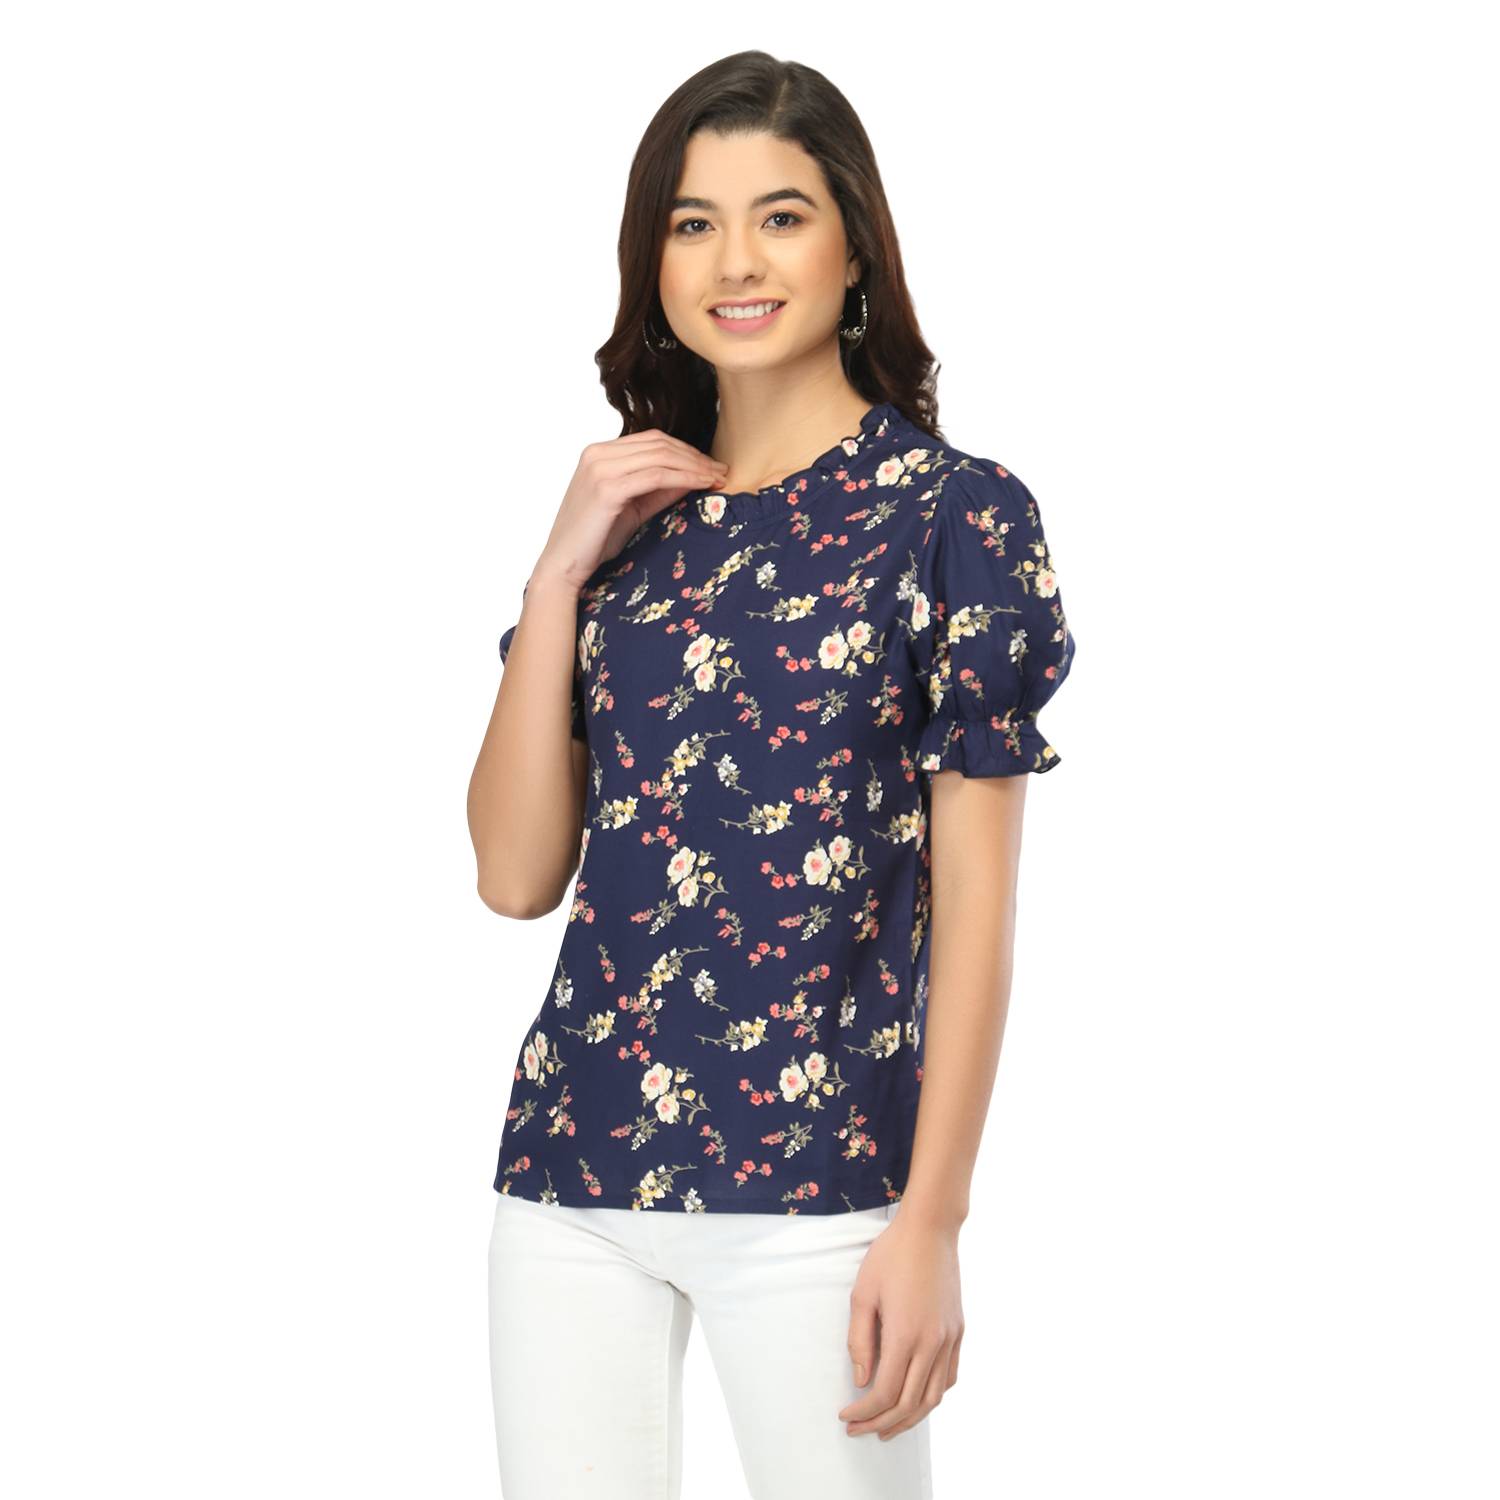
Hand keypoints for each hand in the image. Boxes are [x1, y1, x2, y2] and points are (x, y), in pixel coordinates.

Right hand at [530, 428, 728, 594]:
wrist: (564, 565)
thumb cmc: (595, 540)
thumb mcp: (633, 508)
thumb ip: (659, 490)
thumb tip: (695, 476)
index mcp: (599, 453)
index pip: (652, 440)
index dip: (686, 450)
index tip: (711, 466)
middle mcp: (597, 453)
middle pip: (659, 444)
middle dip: (695, 457)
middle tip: (722, 471)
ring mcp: (600, 468)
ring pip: (661, 457)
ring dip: (695, 466)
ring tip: (718, 479)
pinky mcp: (607, 488)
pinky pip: (657, 476)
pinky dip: (684, 478)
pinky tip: (703, 485)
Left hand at [839, 1211, 963, 1440]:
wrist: (930, 1229)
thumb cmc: (891, 1256)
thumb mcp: (863, 1294)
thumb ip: (860, 1341)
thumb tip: (861, 1380)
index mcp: (905, 1335)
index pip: (885, 1393)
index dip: (864, 1411)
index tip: (846, 1416)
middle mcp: (932, 1343)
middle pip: (909, 1404)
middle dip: (881, 1423)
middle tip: (859, 1430)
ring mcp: (949, 1339)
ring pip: (933, 1397)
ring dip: (909, 1418)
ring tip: (887, 1426)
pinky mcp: (958, 1331)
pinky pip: (949, 1377)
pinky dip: (932, 1397)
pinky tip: (917, 1399)